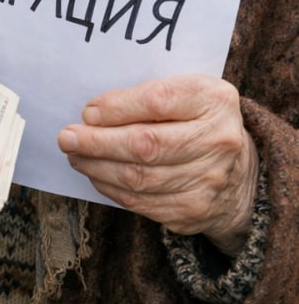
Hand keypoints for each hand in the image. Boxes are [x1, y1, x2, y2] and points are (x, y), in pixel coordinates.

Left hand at [58, 74, 258, 254]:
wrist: (237, 170)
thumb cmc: (197, 120)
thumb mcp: (186, 92)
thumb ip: (147, 95)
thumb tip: (93, 115)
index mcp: (213, 100)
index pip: (158, 100)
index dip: (117, 108)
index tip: (88, 112)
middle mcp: (217, 141)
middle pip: (146, 145)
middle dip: (97, 142)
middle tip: (67, 138)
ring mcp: (208, 180)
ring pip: (139, 178)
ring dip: (97, 167)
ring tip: (75, 155)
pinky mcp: (193, 211)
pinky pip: (140, 202)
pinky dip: (110, 188)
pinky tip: (96, 175)